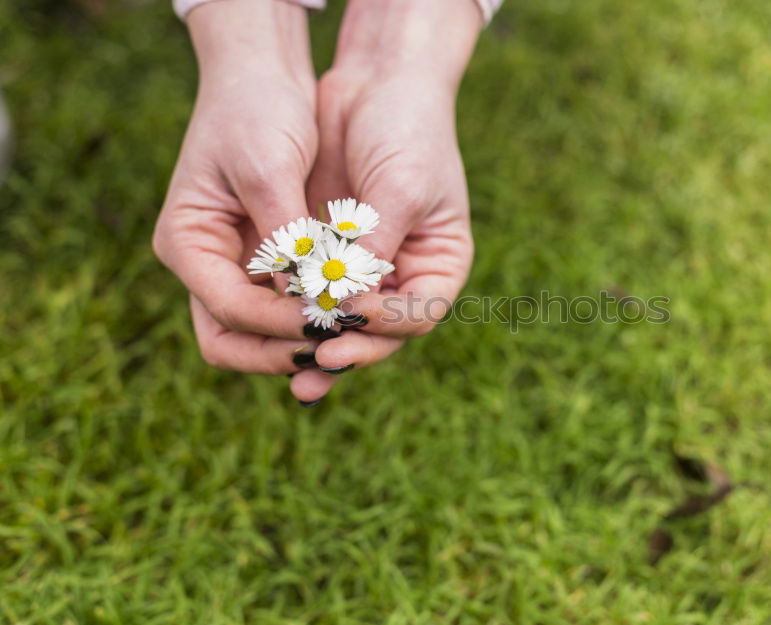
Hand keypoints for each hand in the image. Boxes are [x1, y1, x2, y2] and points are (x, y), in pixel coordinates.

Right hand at [153, 0, 321, 378]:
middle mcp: (203, 262)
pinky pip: (283, 305)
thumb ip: (288, 236)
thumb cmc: (258, 110)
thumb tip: (314, 296)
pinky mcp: (263, 258)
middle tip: (338, 349)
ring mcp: (231, 264)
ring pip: (258, 331)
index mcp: (186, 242)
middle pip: (232, 338)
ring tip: (350, 337)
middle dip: (282, 349)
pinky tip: (350, 314)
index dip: (282, 322)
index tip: (332, 319)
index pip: (231, 310)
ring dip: (300, 339)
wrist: (263, 74)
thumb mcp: (270, 169)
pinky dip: (311, 314)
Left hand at [291, 0, 481, 401]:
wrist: (378, 82)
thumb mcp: (399, 189)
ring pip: (342, 320)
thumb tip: (342, 304)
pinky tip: (272, 329)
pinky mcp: (328, 253)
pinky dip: (295, 311)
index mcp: (439, 265)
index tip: (349, 317)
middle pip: (380, 332)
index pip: (418, 315)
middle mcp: (404, 275)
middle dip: (349, 348)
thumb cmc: (407, 131)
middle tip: (317, 361)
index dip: (385, 325)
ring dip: (318, 344)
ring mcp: (365, 267)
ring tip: (296, 373)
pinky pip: (310, 293)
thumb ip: (373, 248)